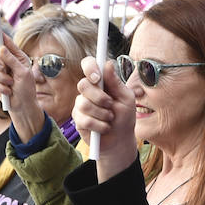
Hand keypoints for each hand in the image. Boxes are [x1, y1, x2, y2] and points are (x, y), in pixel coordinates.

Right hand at [0, 30, 43, 139]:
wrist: (22, 106)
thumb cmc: (27, 89)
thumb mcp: (23, 73)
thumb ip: (12, 60)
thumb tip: (1, 48)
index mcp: (17, 56)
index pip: (5, 42)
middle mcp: (7, 61)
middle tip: (4, 69)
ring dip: (1, 77)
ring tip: (11, 84)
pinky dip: (0, 86)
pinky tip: (8, 91)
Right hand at [73, 56, 138, 179]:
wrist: (120, 140)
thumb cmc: (125, 117)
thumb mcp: (126, 99)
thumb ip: (116, 83)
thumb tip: (108, 63)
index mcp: (101, 81)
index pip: (88, 64)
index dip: (89, 67)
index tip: (97, 77)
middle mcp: (88, 91)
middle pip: (83, 85)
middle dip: (99, 97)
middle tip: (111, 105)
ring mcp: (81, 105)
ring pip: (83, 104)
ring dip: (102, 114)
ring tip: (110, 119)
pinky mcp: (78, 120)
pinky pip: (84, 119)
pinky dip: (99, 125)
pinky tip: (104, 128)